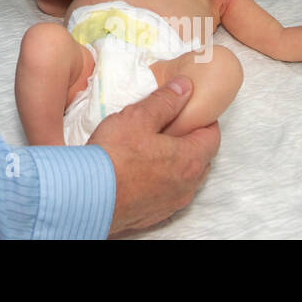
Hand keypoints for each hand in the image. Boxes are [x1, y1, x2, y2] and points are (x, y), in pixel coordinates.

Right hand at [89, 77, 219, 235]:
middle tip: (172, 126)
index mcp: (190, 159)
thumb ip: (164, 101)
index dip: (204, 120)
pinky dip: (161, 180)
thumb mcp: (138, 117)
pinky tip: (140, 171)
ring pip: (184, 178)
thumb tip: (185, 87)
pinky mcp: (154, 215)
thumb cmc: (114, 156)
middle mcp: (187, 185)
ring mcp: (171, 203)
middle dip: (191, 141)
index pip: (212, 136)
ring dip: (176, 163)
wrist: (89, 196)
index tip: (191, 110)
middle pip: (201, 158)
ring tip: (153, 148)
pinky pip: (167, 193)